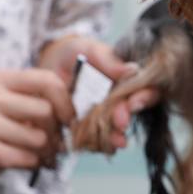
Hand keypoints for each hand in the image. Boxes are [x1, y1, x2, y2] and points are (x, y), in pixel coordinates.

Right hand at [0, 69, 73, 185]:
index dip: (67, 103)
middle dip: (57, 132)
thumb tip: (78, 110)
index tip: (68, 119)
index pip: (49, 81)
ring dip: (46, 152)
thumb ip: (40, 98)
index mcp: (1, 79)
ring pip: (40, 139)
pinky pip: (29, 159)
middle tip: (54, 142)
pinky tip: (26, 161)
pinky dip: (35, 164)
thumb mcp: (11, 102)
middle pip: (47, 112)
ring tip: (39, 153)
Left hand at [39, 36, 159, 149]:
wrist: (47, 66)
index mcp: (126, 81)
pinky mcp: (87, 130)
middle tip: (120, 122)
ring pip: (114, 132)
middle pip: (130, 115)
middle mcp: (119, 102)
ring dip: (115, 138)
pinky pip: (94, 141)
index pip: (145, 90)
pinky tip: (91, 144)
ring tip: (114, 143)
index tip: (134, 103)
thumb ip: (109, 59)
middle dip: (125, 119)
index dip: (144, 98)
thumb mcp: (89, 49)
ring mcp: (103, 117)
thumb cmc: (72, 53)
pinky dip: (94, 144)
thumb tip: (133, 69)